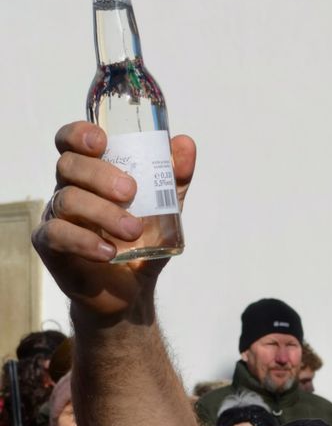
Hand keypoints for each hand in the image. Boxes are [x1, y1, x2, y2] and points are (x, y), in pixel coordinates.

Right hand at [31, 121, 195, 318]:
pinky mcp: (51, 246)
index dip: (79, 134)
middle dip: (100, 174)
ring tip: (133, 231)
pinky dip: (84, 241)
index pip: (72, 143)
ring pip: (67, 200)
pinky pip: (58, 234)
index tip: (102, 141)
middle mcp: (69, 190)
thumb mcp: (165, 212)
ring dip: (103, 213)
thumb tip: (186, 143)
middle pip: (69, 166)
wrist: (131, 291)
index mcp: (90, 176)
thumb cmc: (140, 244)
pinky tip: (108, 252)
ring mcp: (57, 217)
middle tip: (130, 191)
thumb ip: (174, 180)